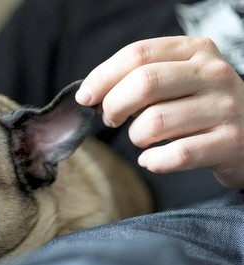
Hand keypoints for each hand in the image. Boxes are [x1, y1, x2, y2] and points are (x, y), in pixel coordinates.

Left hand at [76, 36, 243, 189]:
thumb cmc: (198, 107)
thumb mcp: (177, 80)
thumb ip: (138, 78)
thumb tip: (91, 94)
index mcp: (195, 51)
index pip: (137, 54)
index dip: (102, 77)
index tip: (85, 97)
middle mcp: (213, 74)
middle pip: (144, 83)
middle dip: (114, 105)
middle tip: (110, 119)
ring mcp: (224, 108)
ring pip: (155, 122)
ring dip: (135, 137)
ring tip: (141, 139)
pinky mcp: (229, 143)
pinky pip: (176, 155)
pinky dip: (153, 162)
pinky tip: (152, 160)